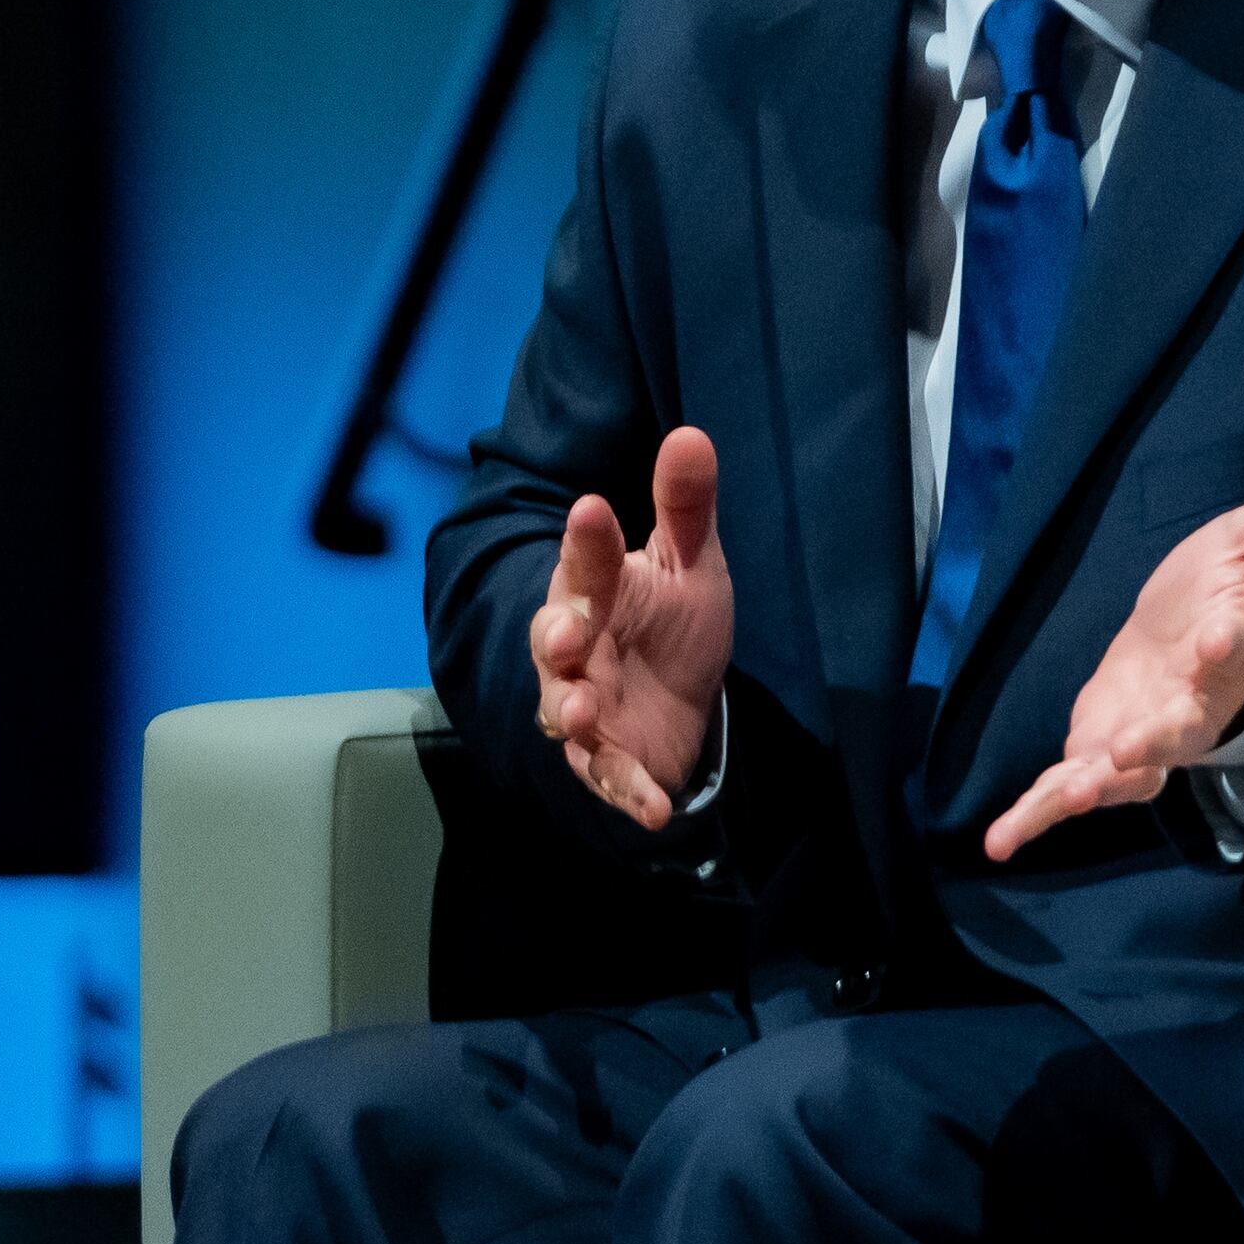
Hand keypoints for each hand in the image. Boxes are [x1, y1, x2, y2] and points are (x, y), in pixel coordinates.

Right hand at [525, 427, 735, 830]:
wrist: (682, 699)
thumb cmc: (675, 621)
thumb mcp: (691, 561)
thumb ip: (686, 506)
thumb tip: (691, 433)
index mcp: (594, 592)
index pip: (586, 562)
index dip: (587, 540)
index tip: (594, 509)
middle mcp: (576, 650)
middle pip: (552, 639)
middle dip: (555, 635)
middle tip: (567, 632)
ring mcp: (584, 707)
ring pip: (560, 709)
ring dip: (565, 711)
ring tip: (577, 712)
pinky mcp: (607, 760)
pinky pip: (610, 778)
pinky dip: (629, 795)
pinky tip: (655, 810)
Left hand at [985, 461, 1243, 859]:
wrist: (1191, 636)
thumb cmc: (1224, 588)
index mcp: (1229, 646)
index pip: (1232, 644)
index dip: (1224, 642)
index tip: (1218, 639)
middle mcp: (1193, 703)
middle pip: (1178, 728)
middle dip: (1151, 741)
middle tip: (1124, 754)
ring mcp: (1147, 735)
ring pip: (1123, 771)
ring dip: (1094, 785)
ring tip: (1066, 800)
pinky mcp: (1103, 751)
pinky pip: (1071, 786)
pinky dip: (1039, 812)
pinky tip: (1003, 840)